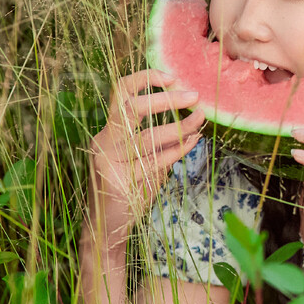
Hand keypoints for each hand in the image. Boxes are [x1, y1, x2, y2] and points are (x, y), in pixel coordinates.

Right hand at [88, 69, 206, 250]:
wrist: (108, 228)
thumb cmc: (129, 190)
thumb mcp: (145, 160)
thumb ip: (160, 139)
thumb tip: (193, 115)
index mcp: (108, 131)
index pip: (120, 93)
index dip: (144, 78)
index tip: (171, 75)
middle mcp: (103, 141)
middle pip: (130, 108)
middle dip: (165, 99)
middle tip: (193, 95)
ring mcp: (108, 161)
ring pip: (146, 137)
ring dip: (179, 127)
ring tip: (200, 120)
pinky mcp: (118, 182)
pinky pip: (154, 161)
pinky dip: (177, 150)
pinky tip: (193, 142)